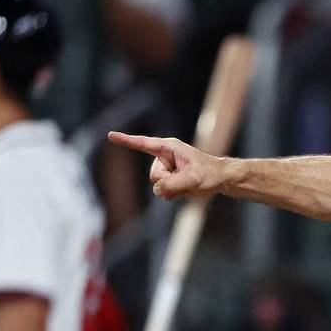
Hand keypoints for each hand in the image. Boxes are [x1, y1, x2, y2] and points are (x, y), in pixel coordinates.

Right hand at [106, 132, 226, 201]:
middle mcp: (164, 157)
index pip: (143, 144)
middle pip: (154, 176)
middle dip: (169, 183)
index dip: (126, 141)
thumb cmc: (209, 173)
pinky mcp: (169, 180)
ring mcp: (166, 170)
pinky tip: (185, 189)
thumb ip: (173, 184)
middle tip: (187, 179)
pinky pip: (163, 192)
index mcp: (168, 148)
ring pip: (158, 186)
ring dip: (173, 190)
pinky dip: (174, 194)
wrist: (220, 179)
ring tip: (188, 184)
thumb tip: (157, 190)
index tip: (110, 135)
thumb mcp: (193, 178)